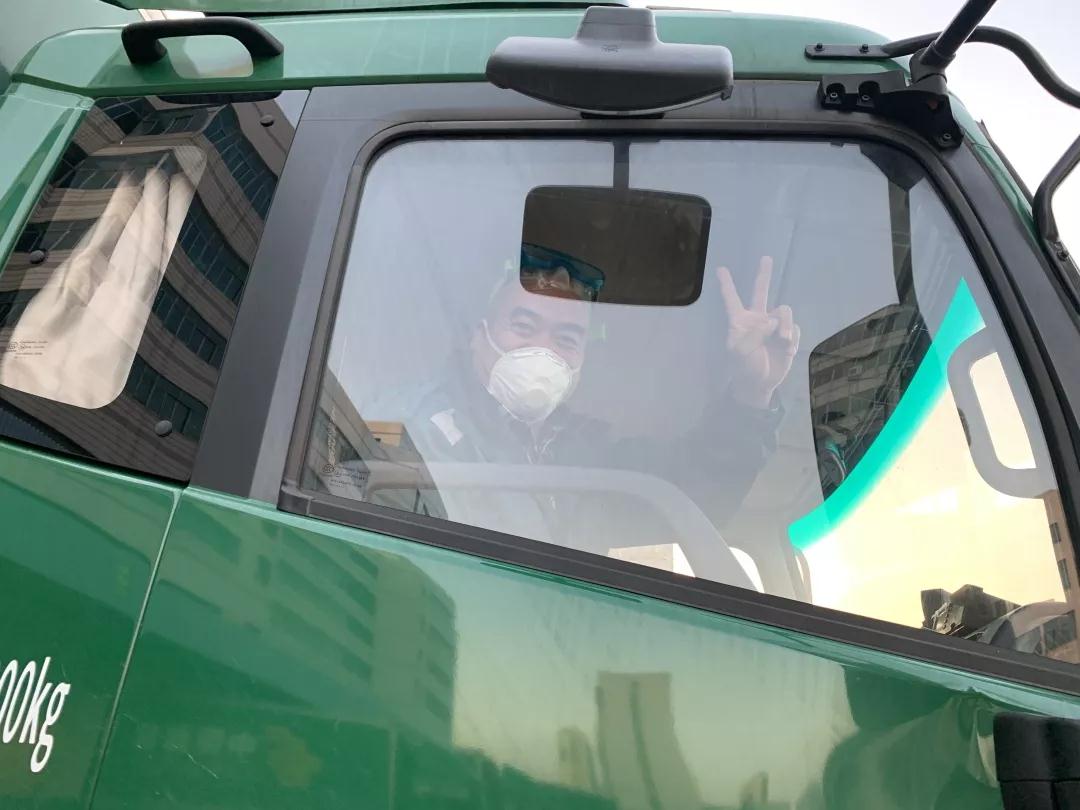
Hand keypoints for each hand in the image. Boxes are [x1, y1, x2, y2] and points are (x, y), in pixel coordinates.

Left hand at [717, 256, 800, 408]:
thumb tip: (773, 320)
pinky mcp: (787, 335)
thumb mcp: (741, 351)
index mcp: (740, 321)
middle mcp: (757, 319)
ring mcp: (773, 326)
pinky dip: (791, 338)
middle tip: (766, 258)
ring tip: (782, 340)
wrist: (760, 383)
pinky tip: (786, 349)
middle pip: (760, 292)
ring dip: (785, 325)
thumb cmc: (744, 367)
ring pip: (783, 311)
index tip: (720, 269)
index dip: (727, 285)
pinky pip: (794, 328)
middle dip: (763, 275)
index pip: (732, 300)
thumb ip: (755, 332)